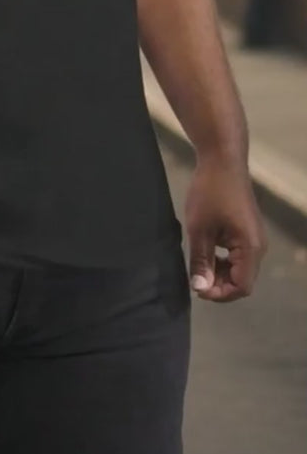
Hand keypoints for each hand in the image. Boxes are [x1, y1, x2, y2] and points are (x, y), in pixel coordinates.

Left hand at [185, 155, 266, 300]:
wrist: (222, 159)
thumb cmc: (209, 191)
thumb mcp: (199, 229)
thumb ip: (200, 261)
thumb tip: (200, 288)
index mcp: (251, 248)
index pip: (241, 287)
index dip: (219, 294)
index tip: (197, 287)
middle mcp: (259, 247)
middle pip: (242, 280)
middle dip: (219, 284)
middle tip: (195, 276)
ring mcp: (255, 239)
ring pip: (240, 269)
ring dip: (220, 273)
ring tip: (198, 264)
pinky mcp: (248, 231)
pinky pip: (238, 256)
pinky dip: (223, 260)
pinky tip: (207, 252)